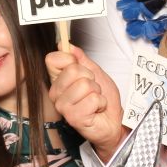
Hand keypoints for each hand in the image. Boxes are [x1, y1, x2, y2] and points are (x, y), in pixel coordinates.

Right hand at [46, 46, 125, 160]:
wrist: (113, 121)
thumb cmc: (103, 98)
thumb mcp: (94, 72)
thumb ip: (80, 58)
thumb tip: (66, 45)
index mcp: (58, 80)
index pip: (52, 59)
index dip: (70, 59)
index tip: (81, 68)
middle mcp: (56, 93)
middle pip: (72, 70)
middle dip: (90, 77)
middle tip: (92, 89)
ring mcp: (63, 106)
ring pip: (84, 84)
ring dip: (97, 92)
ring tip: (95, 100)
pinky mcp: (73, 118)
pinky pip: (92, 99)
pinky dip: (100, 103)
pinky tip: (96, 110)